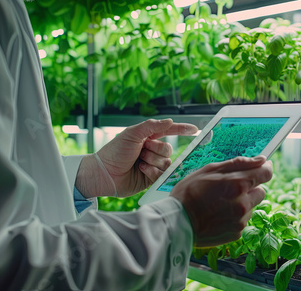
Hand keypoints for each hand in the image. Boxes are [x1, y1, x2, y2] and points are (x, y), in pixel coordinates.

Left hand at [76, 119, 197, 197]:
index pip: (169, 130)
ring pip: (167, 162)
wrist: (104, 173)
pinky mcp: (152, 178)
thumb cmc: (114, 151)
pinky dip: (153, 171)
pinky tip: (141, 170)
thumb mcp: (131, 134)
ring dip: (153, 161)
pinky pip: (162, 174)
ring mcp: (153, 164)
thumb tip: (170, 121)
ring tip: (139, 162)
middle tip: (141, 150)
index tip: (195, 130)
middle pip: (169, 148)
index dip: (182, 129)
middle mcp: (152, 150)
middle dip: (156, 149)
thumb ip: (151, 126)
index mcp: (148, 136)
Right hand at [170, 156, 272, 246]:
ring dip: (242, 202)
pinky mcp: (237, 233)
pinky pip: (243, 219)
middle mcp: (243, 203)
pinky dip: (235, 215)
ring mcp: (241, 220)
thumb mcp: (210, 169)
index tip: (261, 167)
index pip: (266, 173)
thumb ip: (239, 163)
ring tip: (220, 202)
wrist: (177, 222)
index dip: (264, 168)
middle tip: (230, 187)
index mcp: (238, 184)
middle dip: (250, 187)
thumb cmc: (190, 192)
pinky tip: (219, 214)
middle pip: (261, 191)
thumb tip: (261, 160)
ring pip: (252, 206)